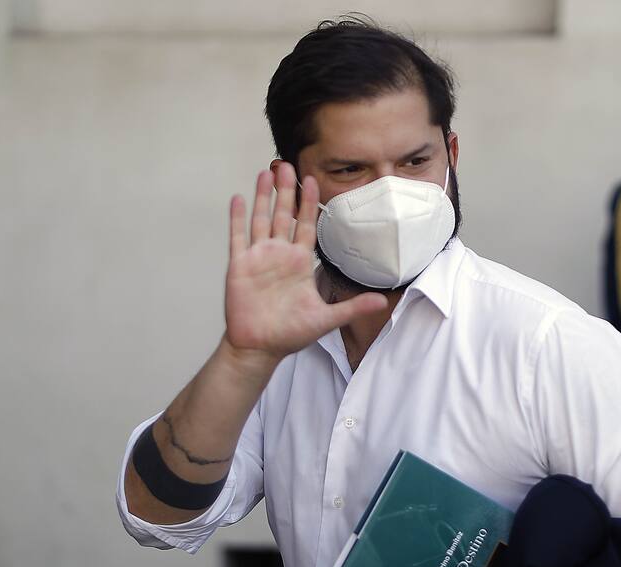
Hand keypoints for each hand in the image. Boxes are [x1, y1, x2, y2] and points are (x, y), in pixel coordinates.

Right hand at [224, 163, 387, 359]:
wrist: (260, 347)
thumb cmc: (290, 334)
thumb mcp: (326, 319)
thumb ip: (353, 308)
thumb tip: (383, 303)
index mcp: (300, 263)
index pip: (306, 226)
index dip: (309, 204)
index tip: (314, 181)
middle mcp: (280, 255)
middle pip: (283, 215)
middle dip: (287, 190)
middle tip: (289, 165)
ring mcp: (259, 258)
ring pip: (261, 220)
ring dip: (263, 197)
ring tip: (266, 172)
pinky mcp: (239, 266)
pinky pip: (238, 237)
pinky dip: (238, 218)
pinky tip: (239, 198)